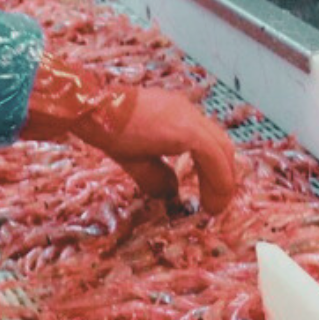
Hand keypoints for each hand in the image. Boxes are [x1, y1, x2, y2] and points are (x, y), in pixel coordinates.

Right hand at [20, 54, 240, 212]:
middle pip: (221, 145)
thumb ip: (157, 175)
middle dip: (224, 176)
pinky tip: (210, 200)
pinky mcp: (187, 130)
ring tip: (215, 208)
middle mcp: (188, 112)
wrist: (94, 111)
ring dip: (223, 182)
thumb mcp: (136, 158)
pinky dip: (218, 180)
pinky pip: (213, 156)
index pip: (208, 142)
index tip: (210, 193)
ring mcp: (189, 118)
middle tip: (216, 204)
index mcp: (177, 116)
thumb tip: (173, 193)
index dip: (214, 169)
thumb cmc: (107, 129)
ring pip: (223, 151)